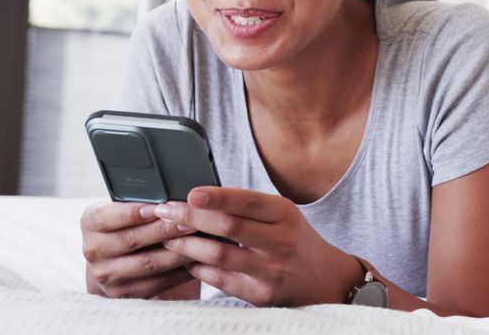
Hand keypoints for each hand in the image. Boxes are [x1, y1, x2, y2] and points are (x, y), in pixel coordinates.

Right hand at [80, 201, 197, 298]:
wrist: (116, 261)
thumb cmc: (129, 224)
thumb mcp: (125, 207)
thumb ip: (141, 201)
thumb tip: (173, 198)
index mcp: (91, 222)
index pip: (106, 218)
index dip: (132, 213)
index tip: (157, 208)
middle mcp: (94, 250)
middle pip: (132, 240)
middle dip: (165, 229)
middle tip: (191, 221)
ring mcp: (106, 275)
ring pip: (148, 263)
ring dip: (177, 251)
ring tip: (199, 239)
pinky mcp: (124, 293)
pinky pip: (158, 282)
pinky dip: (180, 271)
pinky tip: (197, 259)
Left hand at [156, 187, 362, 306]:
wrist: (323, 279)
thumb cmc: (294, 240)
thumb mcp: (282, 216)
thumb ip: (248, 208)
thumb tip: (198, 198)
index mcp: (286, 214)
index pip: (248, 201)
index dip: (218, 197)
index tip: (190, 193)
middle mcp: (282, 241)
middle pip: (229, 226)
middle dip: (191, 218)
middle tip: (165, 211)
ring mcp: (272, 269)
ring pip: (220, 255)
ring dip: (188, 245)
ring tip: (168, 238)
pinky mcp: (261, 294)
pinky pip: (221, 280)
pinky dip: (199, 268)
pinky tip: (187, 260)